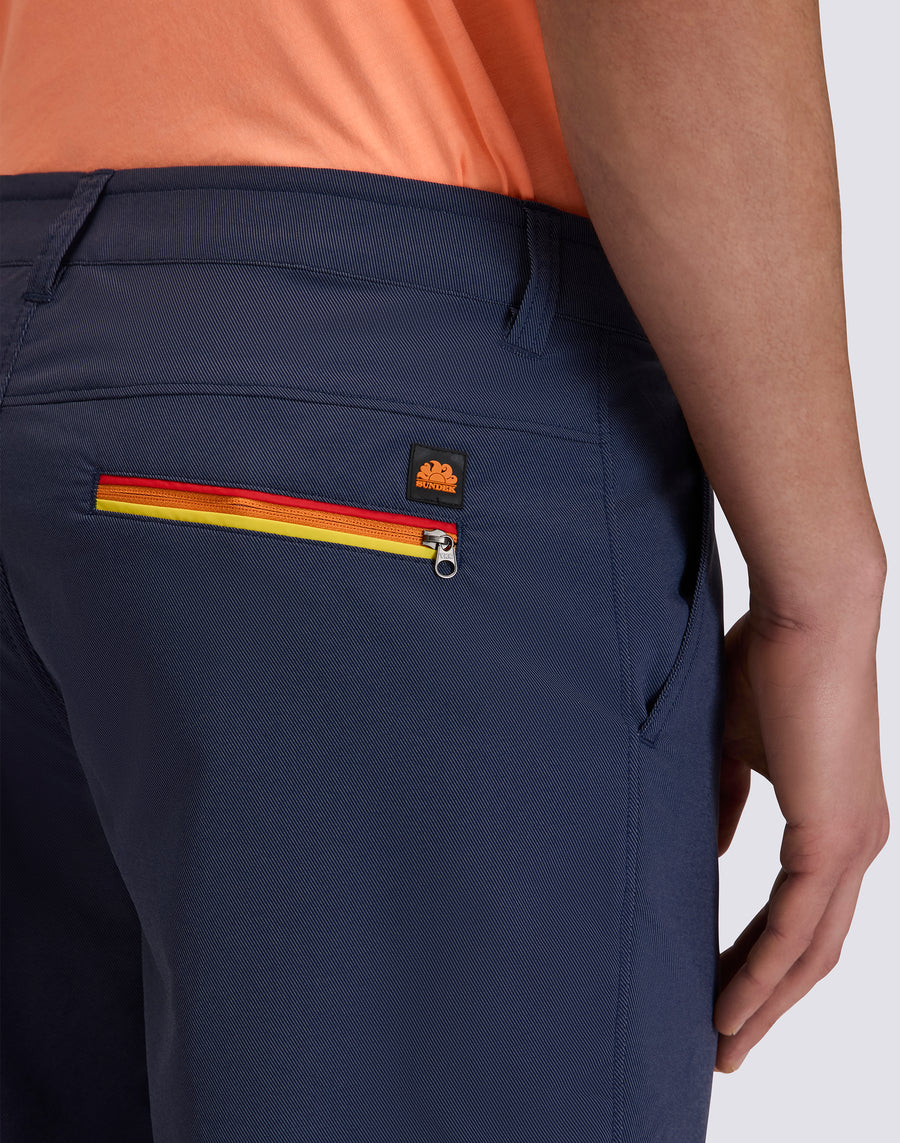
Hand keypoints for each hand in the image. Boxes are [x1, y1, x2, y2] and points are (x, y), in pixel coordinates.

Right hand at [713, 597, 888, 1071]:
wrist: (808, 614)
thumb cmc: (768, 663)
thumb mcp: (736, 745)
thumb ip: (727, 801)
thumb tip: (715, 850)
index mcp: (835, 823)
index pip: (800, 916)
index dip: (763, 962)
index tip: (722, 992)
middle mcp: (855, 845)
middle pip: (811, 951)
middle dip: (766, 1003)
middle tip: (723, 1045)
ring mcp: (851, 845)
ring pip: (809, 952)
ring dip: (764, 1004)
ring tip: (722, 1045)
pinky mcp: (833, 837)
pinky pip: (796, 927)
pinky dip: (764, 974)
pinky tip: (733, 1007)